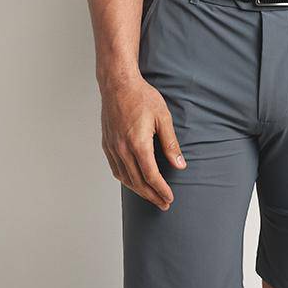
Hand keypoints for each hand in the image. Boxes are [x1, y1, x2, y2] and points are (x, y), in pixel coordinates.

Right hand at [100, 75, 186, 210]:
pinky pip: (115, 169)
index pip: (151, 176)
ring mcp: (112, 148)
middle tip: (163, 204)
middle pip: (137, 182)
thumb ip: (171, 144)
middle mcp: (122, 149)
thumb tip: (180, 165)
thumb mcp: (163, 117)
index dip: (161, 190)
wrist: (118, 84)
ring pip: (125, 178)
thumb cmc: (142, 97)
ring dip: (139, 190)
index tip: (169, 198)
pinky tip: (133, 181)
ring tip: (151, 196)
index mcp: (138, 144)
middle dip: (152, 196)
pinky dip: (126, 179)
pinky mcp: (107, 144)